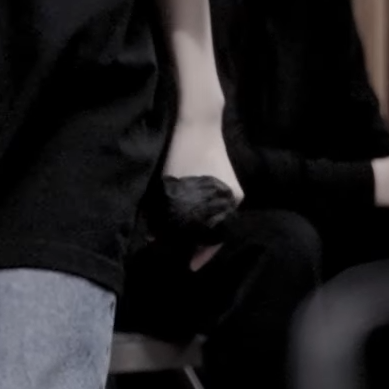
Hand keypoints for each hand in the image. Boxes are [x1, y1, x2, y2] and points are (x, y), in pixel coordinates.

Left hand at [165, 115, 240, 266]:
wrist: (197, 122)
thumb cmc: (183, 154)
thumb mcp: (172, 187)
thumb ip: (165, 214)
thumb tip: (155, 237)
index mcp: (226, 202)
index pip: (216, 238)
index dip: (202, 255)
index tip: (190, 267)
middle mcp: (233, 198)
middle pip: (215, 229)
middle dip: (196, 242)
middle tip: (178, 252)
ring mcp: (229, 187)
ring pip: (214, 217)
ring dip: (197, 228)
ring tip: (178, 236)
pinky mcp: (223, 178)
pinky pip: (214, 205)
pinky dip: (200, 214)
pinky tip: (185, 217)